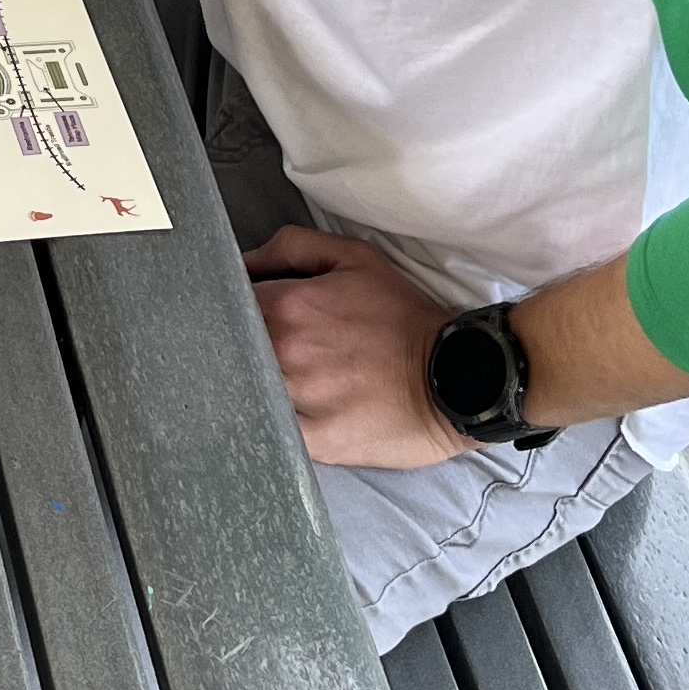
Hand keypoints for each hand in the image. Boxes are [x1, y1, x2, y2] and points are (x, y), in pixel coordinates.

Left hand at [243, 226, 475, 471]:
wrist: (459, 377)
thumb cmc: (406, 318)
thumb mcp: (356, 259)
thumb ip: (293, 247)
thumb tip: (244, 259)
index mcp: (289, 306)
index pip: (229, 304)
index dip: (229, 309)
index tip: (239, 316)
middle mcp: (284, 353)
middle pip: (232, 349)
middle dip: (237, 346)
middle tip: (264, 349)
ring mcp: (298, 400)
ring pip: (246, 390)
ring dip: (250, 384)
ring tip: (283, 383)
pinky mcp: (314, 442)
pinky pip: (272, 431)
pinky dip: (269, 422)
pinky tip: (277, 416)